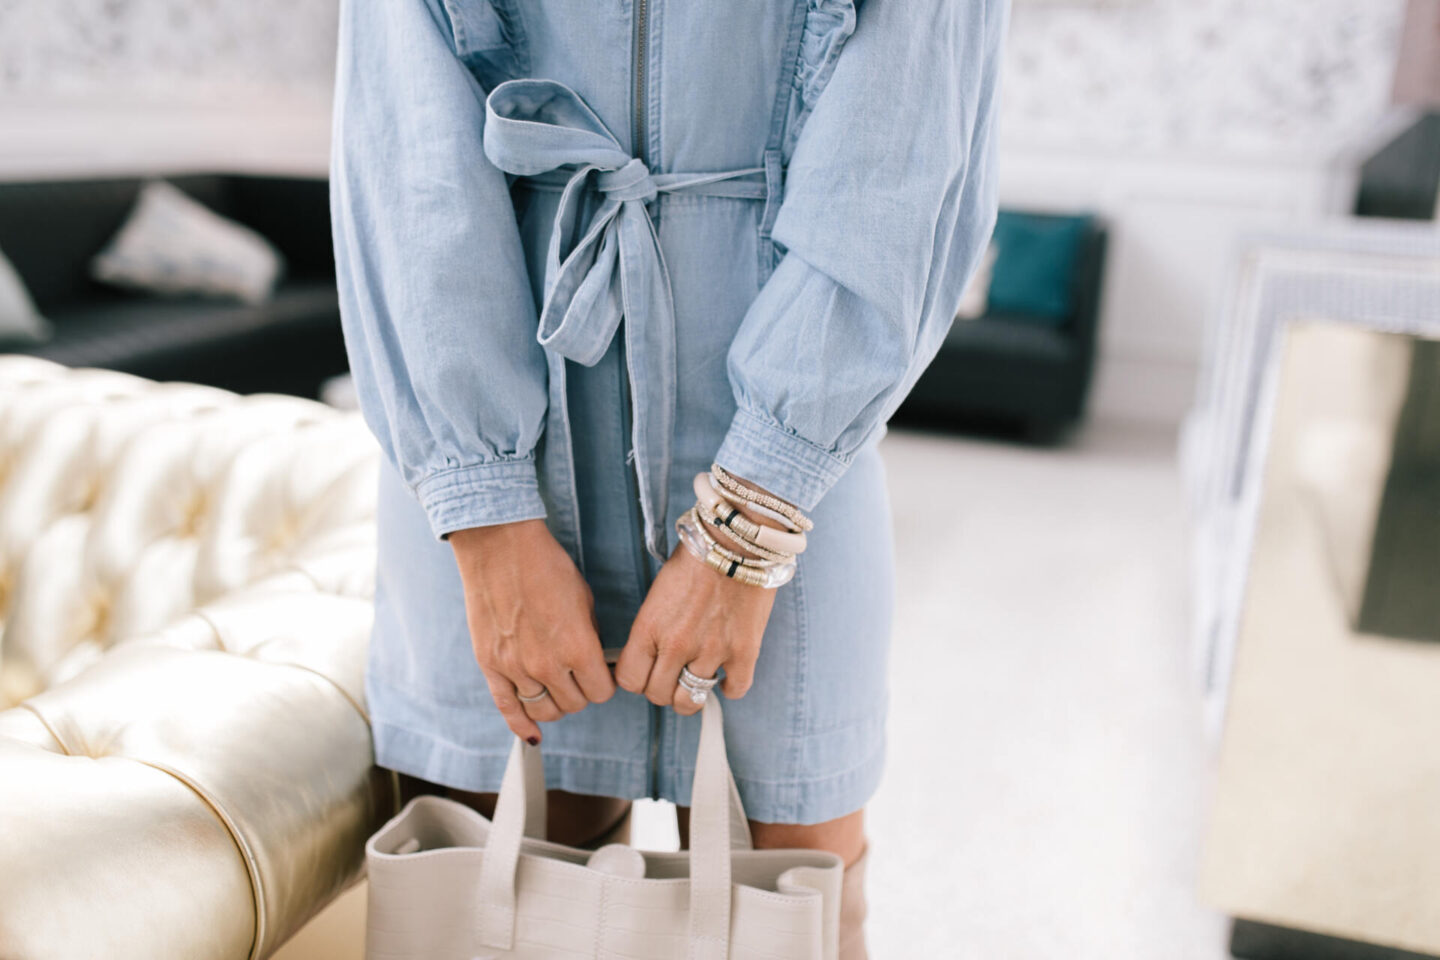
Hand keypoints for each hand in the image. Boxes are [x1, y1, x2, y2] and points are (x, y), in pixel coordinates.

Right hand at [450, 519, 614, 742]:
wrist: (500, 546)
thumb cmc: (546, 565)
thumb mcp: (584, 599)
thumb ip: (589, 637)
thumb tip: (594, 661)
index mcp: (578, 647)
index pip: (601, 692)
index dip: (604, 684)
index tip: (601, 675)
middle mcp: (547, 664)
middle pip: (574, 705)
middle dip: (581, 692)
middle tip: (578, 676)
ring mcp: (516, 668)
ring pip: (545, 710)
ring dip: (555, 703)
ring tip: (557, 688)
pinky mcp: (490, 665)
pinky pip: (507, 709)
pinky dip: (522, 726)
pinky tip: (532, 735)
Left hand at [615, 489, 786, 715]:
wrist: (737, 540)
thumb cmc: (696, 559)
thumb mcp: (658, 593)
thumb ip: (652, 628)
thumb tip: (650, 657)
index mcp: (649, 628)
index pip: (630, 680)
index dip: (637, 680)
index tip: (646, 673)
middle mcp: (676, 646)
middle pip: (658, 695)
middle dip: (662, 690)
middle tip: (673, 677)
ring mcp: (711, 652)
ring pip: (690, 701)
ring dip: (692, 694)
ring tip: (698, 680)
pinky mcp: (743, 652)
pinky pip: (734, 691)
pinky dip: (731, 688)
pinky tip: (729, 675)